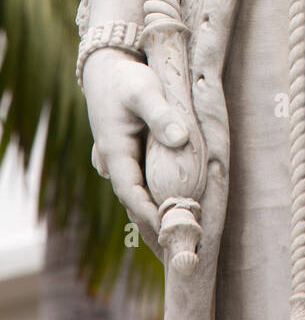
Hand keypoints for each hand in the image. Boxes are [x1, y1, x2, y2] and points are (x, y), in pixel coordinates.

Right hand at [82, 48, 189, 252]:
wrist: (109, 67)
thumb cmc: (127, 79)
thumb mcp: (144, 92)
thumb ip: (161, 114)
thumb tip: (180, 138)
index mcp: (115, 152)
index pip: (132, 193)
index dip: (149, 214)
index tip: (169, 231)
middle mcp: (116, 162)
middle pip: (135, 201)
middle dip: (153, 226)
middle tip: (176, 252)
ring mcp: (123, 161)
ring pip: (139, 195)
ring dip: (154, 217)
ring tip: (175, 242)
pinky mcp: (133, 156)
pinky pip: (143, 183)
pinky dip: (155, 199)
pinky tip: (171, 212)